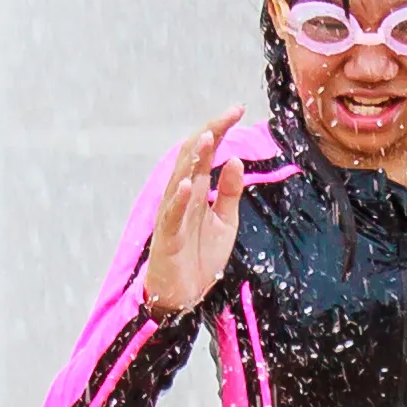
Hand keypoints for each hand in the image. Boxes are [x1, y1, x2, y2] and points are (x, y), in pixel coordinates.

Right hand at [141, 115, 245, 315]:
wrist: (186, 296)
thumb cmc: (200, 257)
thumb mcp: (225, 221)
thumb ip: (229, 192)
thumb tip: (235, 160)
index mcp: (196, 191)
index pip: (205, 153)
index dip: (220, 130)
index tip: (238, 110)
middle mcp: (182, 197)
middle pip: (191, 158)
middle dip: (209, 134)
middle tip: (229, 114)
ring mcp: (173, 216)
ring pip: (179, 180)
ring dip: (193, 159)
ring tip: (207, 137)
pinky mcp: (168, 238)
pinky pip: (172, 216)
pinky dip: (179, 200)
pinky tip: (187, 185)